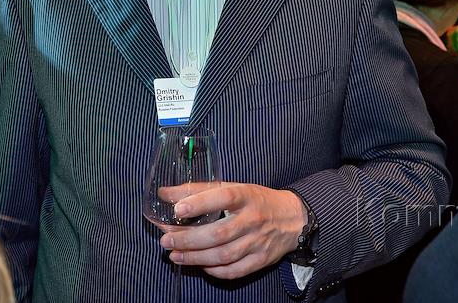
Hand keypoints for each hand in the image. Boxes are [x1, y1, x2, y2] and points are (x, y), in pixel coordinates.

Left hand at [158, 182, 306, 279]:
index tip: (177, 210)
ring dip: (195, 258)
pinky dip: (214, 271)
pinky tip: (199, 265)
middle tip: (166, 241)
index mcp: (246, 196)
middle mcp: (253, 219)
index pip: (223, 197)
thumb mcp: (232, 187)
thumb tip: (164, 194)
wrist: (293, 218)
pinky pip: (234, 270)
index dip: (200, 203)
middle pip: (219, 233)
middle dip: (189, 239)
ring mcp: (258, 242)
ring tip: (175, 255)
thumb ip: (198, 190)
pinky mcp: (261, 260)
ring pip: (223, 255)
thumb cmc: (256, 201)